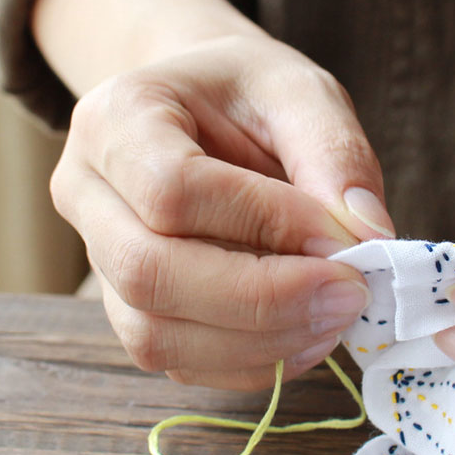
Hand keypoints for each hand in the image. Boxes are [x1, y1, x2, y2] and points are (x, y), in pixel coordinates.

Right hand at [50, 32, 395, 389]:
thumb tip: (369, 237)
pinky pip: (174, 360)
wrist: (199, 105)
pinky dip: (248, 362)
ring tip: (335, 317)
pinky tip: (306, 336)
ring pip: (152, 332)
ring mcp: (95, 257)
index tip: (347, 238)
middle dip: (262, 299)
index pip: (172, 190)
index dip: (266, 224)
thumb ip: (336, 154)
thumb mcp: (299, 91)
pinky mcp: (124, 307)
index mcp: (116, 117)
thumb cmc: (247, 92)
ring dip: (258, 341)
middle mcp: (85, 191)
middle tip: (351, 294)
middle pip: (148, 273)